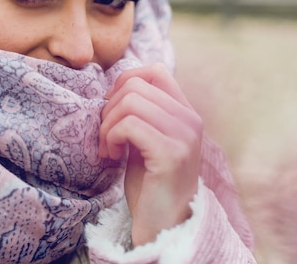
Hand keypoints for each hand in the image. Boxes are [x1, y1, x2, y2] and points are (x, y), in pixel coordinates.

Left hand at [99, 63, 202, 245]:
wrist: (164, 226)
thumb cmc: (151, 183)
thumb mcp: (147, 139)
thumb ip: (142, 112)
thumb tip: (116, 85)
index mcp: (186, 113)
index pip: (155, 71)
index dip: (125, 81)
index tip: (112, 109)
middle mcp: (190, 120)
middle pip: (136, 85)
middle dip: (109, 108)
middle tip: (106, 137)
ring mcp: (184, 136)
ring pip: (130, 102)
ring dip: (107, 125)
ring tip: (108, 149)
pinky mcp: (171, 154)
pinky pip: (129, 125)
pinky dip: (111, 137)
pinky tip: (111, 157)